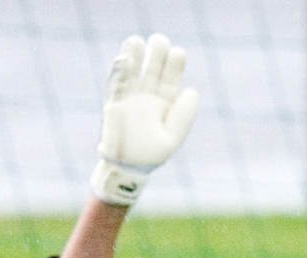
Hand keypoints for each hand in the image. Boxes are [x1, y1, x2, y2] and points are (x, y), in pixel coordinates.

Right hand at [90, 32, 200, 205]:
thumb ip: (183, 116)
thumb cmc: (152, 155)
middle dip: (156, 54)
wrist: (129, 169)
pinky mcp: (114, 103)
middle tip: (159, 40)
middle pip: (152, 69)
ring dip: (134, 57)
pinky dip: (119, 73)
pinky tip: (123, 58)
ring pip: (133, 72)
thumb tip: (192, 91)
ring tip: (137, 41)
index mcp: (165, 102)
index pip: (170, 78)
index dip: (174, 65)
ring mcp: (130, 97)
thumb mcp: (172, 138)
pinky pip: (116, 85)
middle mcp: (147, 95)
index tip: (178, 53)